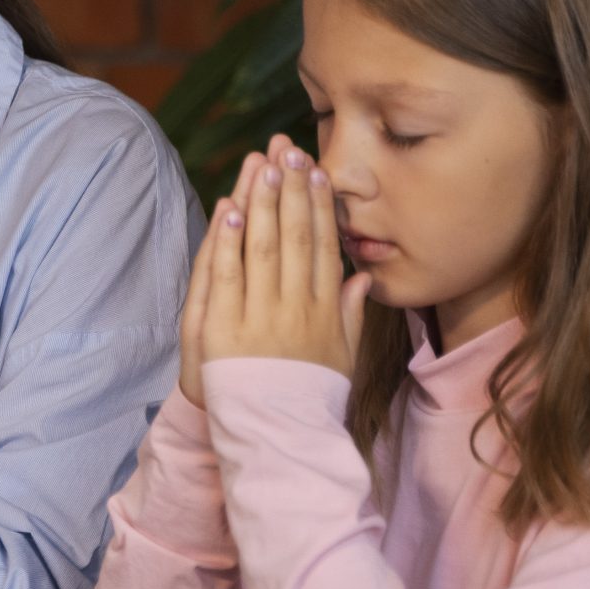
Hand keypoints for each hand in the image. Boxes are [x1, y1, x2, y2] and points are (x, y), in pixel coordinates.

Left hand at [190, 145, 369, 384]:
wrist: (276, 440)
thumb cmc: (308, 399)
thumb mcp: (342, 359)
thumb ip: (353, 315)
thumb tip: (365, 276)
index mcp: (326, 312)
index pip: (323, 246)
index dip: (319, 205)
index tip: (317, 170)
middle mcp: (296, 308)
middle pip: (295, 237)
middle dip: (291, 189)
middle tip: (289, 147)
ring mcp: (260, 318)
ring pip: (262, 248)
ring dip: (262, 202)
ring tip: (263, 163)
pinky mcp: (224, 329)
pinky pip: (226, 276)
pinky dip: (228, 240)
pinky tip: (231, 207)